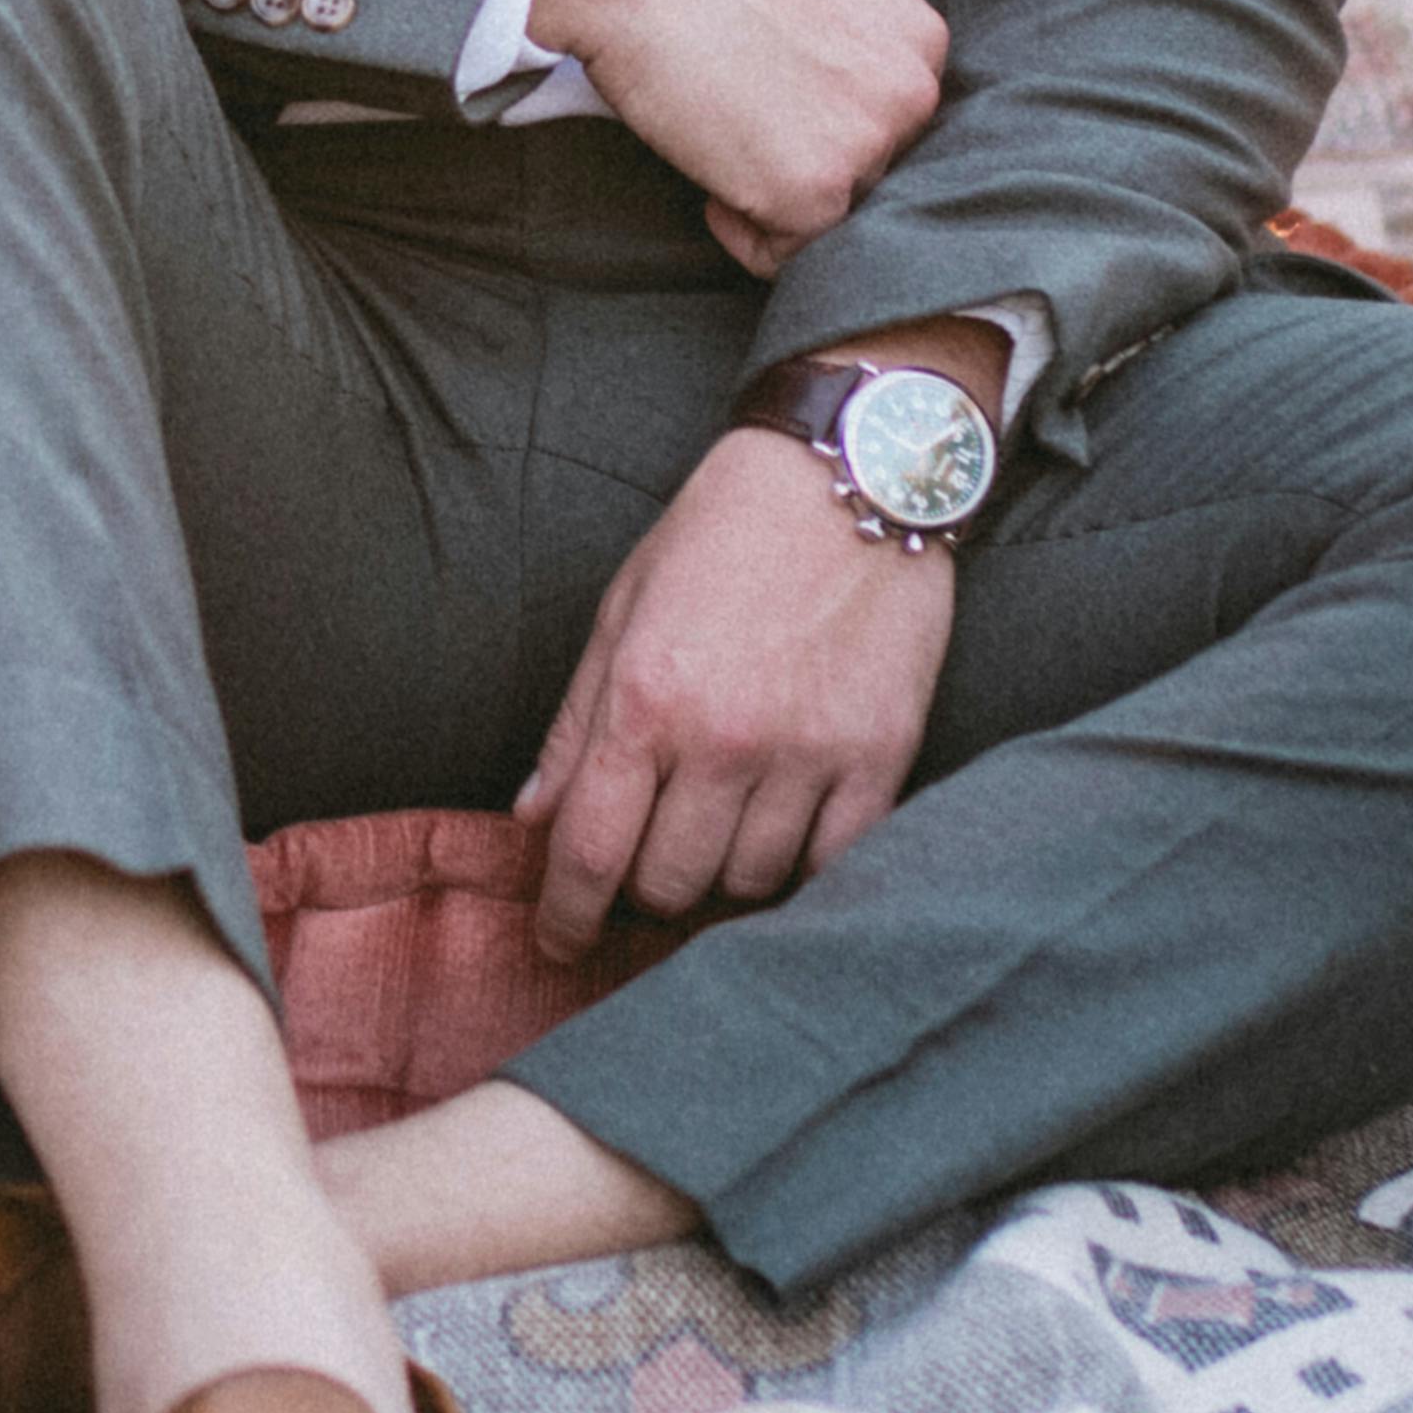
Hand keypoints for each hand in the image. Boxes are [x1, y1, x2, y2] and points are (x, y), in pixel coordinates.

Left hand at [517, 427, 956, 957]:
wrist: (848, 472)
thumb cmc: (722, 532)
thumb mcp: (623, 608)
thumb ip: (576, 720)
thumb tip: (532, 817)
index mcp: (646, 698)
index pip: (589, 850)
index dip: (565, 915)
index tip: (559, 941)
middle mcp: (725, 737)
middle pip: (669, 884)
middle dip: (644, 890)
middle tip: (646, 863)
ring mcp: (808, 751)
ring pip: (749, 882)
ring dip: (722, 876)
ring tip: (718, 830)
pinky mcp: (880, 755)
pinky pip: (833, 864)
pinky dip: (802, 870)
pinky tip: (783, 839)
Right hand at [518, 0, 949, 270]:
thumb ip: (850, 60)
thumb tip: (832, 125)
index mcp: (919, 38)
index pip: (889, 123)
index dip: (824, 124)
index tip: (770, 102)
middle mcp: (912, 91)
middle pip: (870, 173)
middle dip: (804, 162)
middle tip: (737, 116)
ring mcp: (868, 143)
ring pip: (832, 216)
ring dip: (774, 196)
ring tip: (721, 133)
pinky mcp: (814, 191)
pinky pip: (784, 253)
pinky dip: (740, 230)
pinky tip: (708, 169)